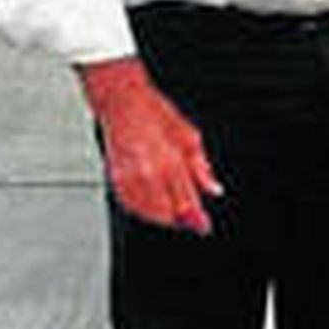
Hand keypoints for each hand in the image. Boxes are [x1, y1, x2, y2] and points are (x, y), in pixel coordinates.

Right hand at [78, 57, 221, 233]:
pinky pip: (129, 204)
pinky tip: (152, 203)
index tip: (203, 227)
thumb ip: (202, 168)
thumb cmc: (155, 113)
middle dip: (180, 218)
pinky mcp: (115, 177)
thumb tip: (214, 189)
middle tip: (191, 218)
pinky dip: (142, 209)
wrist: (122, 102)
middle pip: (167, 213)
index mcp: (170, 162)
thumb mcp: (190, 136)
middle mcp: (148, 174)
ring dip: (161, 216)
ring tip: (173, 210)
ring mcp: (129, 177)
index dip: (197, 219)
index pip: (186, 202)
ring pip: (147, 213)